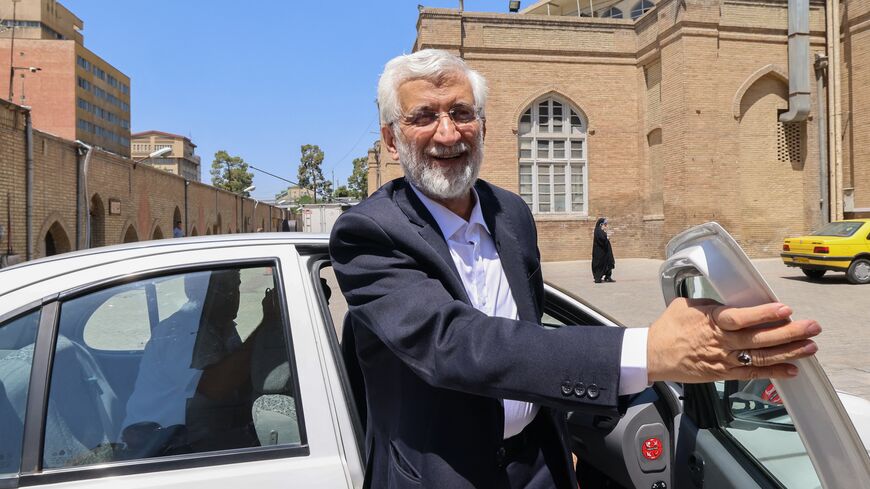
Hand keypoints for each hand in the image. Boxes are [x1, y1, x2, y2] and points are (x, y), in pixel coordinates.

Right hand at [646, 298, 820, 382]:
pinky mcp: (723, 373)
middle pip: (758, 338)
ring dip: (788, 352)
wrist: (653, 355)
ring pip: (760, 356)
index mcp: (711, 321)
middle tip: (811, 327)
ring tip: (810, 347)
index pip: (741, 318)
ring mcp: (723, 359)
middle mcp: (719, 341)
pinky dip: (773, 372)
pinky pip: (752, 373)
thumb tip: (732, 300)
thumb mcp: (687, 305)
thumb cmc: (669, 327)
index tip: (785, 309)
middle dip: (788, 333)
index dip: (764, 314)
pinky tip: (792, 369)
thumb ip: (712, 303)